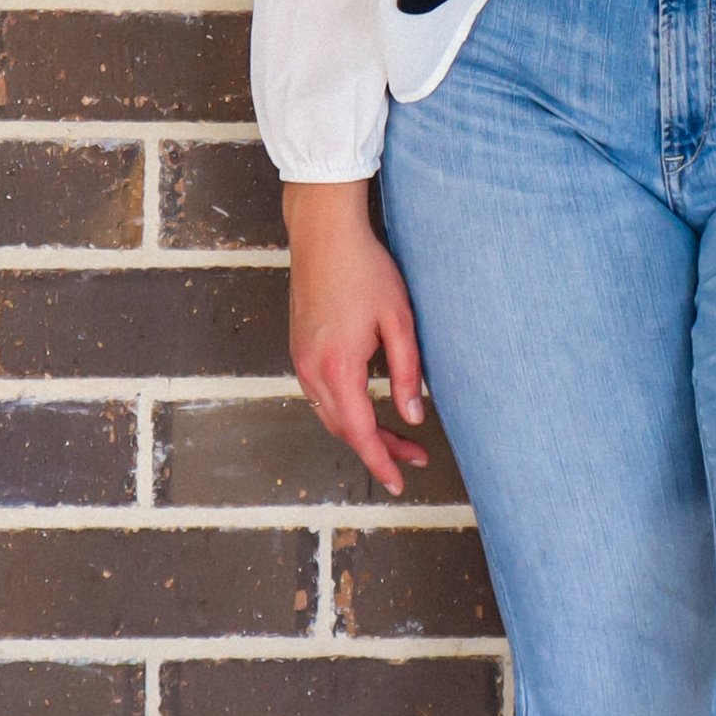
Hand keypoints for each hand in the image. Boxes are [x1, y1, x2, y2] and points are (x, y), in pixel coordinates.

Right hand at [283, 180, 429, 497]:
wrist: (323, 233)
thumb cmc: (366, 269)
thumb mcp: (399, 321)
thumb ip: (408, 373)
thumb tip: (414, 416)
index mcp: (337, 367)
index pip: (359, 432)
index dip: (381, 461)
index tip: (400, 482)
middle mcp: (310, 370)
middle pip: (343, 429)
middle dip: (378, 449)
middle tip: (415, 456)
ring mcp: (299, 360)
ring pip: (330, 415)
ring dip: (361, 431)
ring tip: (399, 437)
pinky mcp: (299, 349)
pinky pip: (321, 395)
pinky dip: (345, 411)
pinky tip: (368, 407)